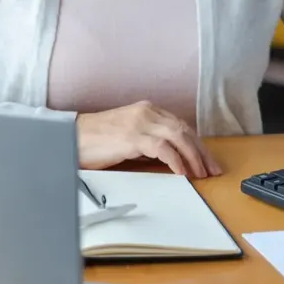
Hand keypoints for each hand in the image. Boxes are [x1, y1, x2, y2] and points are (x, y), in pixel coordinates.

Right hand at [76, 101, 221, 178]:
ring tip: (201, 174)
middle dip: (201, 152)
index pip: (181, 125)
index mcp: (147, 109)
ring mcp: (140, 122)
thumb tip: (170, 158)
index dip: (197, 144)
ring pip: (179, 137)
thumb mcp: (128, 136)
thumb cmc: (96, 140)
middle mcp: (147, 112)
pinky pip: (162, 148)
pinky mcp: (132, 136)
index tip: (207, 160)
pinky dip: (176, 161)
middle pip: (184, 130)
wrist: (71, 137)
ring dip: (193, 157)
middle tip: (212, 170)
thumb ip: (148, 141)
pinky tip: (182, 173)